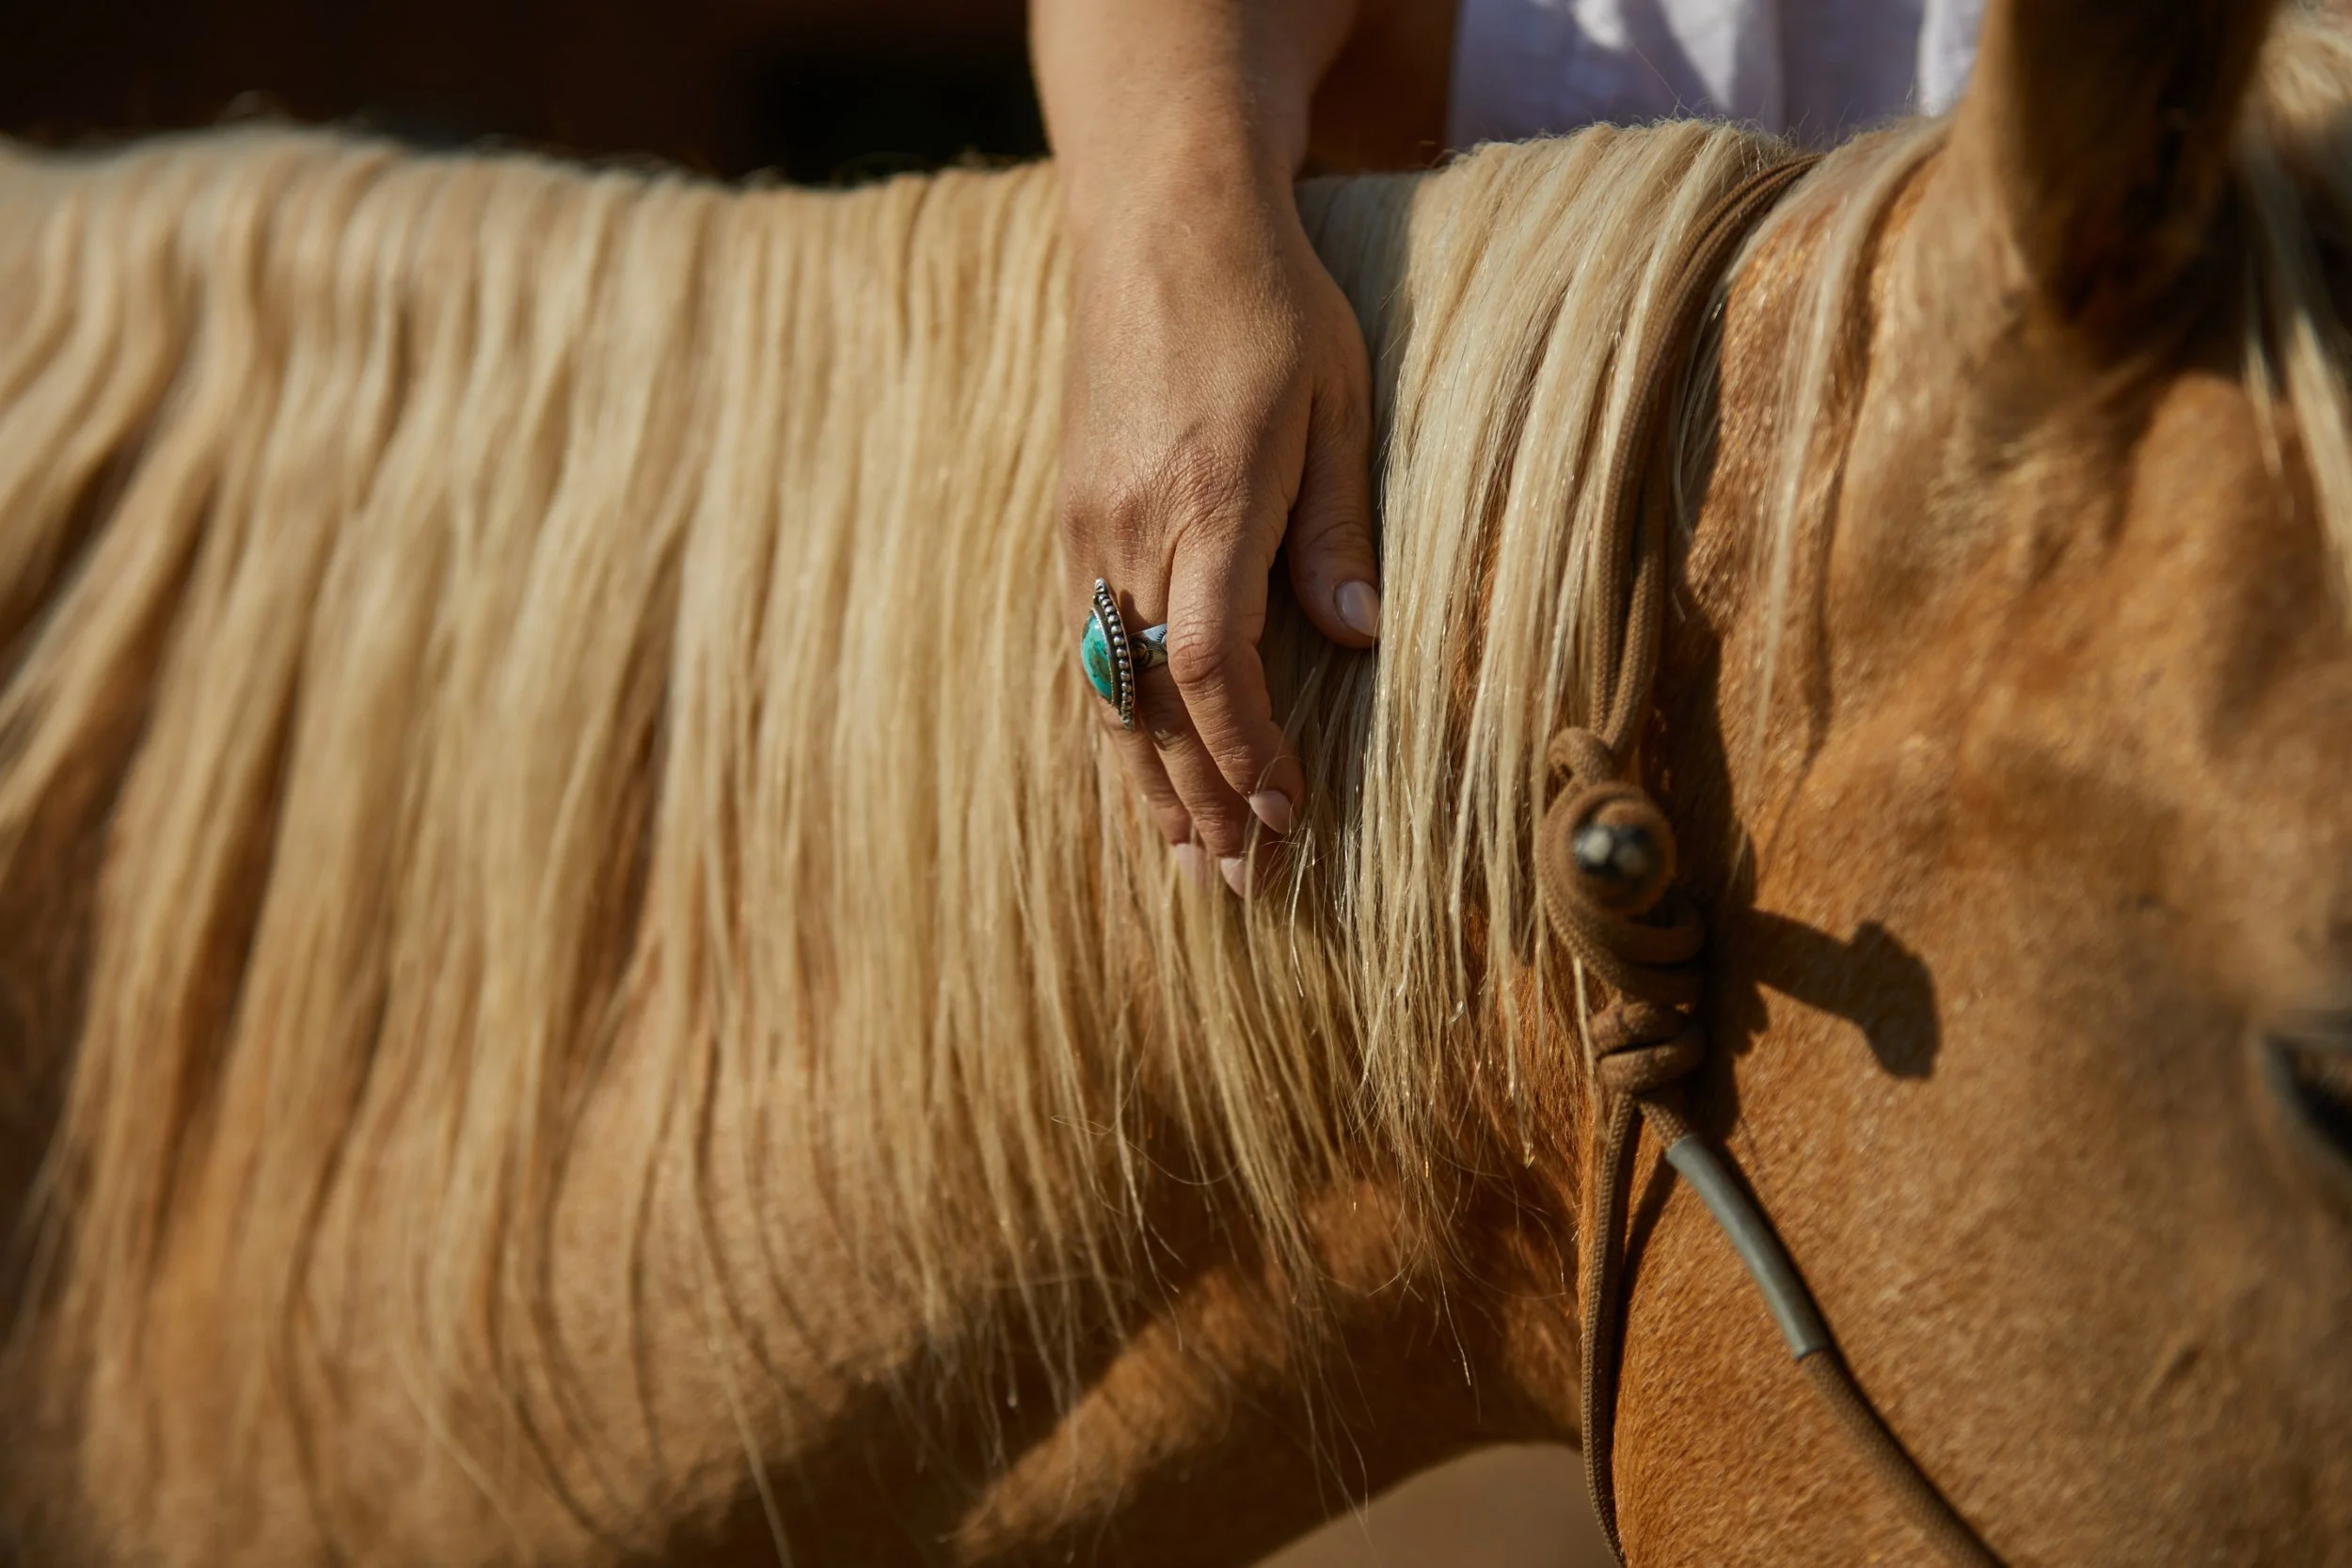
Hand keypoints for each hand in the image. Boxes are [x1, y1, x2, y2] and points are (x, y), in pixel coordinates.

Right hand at [1057, 167, 1379, 894]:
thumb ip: (1337, 530)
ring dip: (1147, 784)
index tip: (1287, 813)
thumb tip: (1357, 642)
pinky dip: (1113, 723)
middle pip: (1151, 703)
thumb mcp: (1336, 405)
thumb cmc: (1270, 305)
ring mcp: (1086, 530)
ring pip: (1103, 689)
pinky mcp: (1069, 521)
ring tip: (1187, 861)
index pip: (1211, 668)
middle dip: (1200, 801)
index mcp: (1206, 504)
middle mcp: (1129, 530)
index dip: (1246, 753)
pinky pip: (1084, 649)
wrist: (1157, 224)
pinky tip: (1137, 771)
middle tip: (1244, 883)